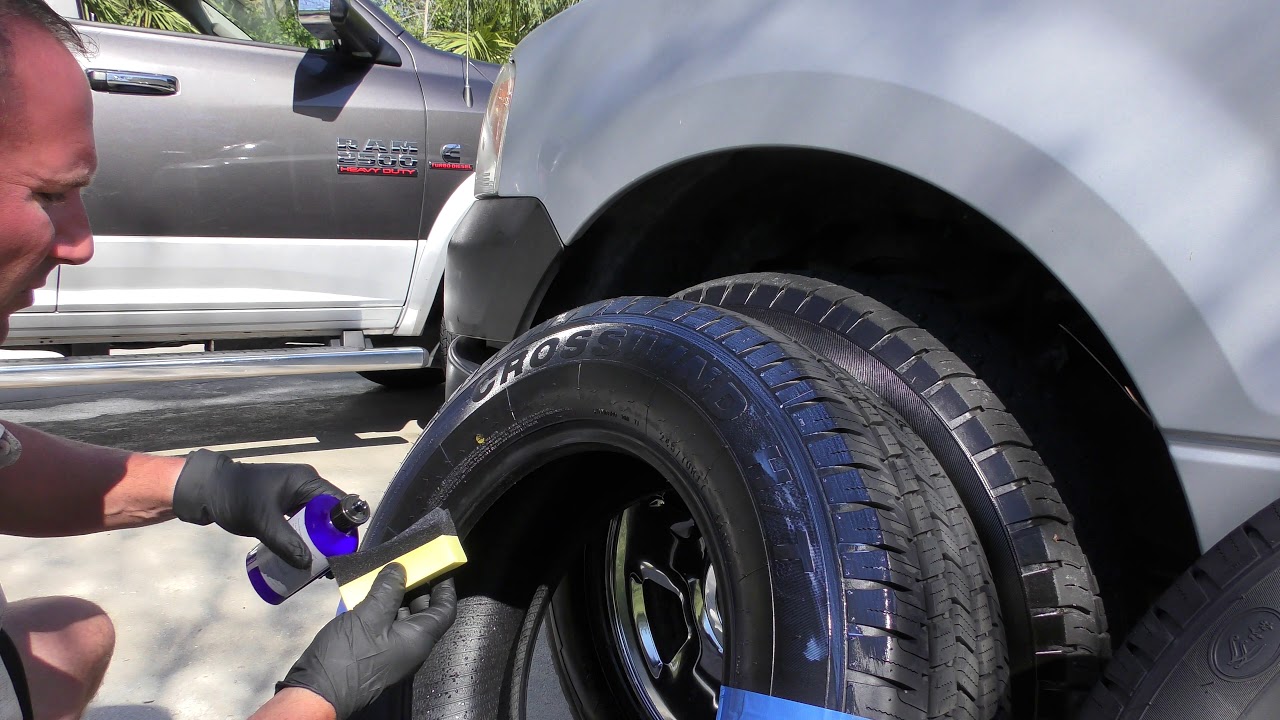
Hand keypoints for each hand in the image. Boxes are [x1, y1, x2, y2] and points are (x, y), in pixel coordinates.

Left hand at [172, 449, 342, 567]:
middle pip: (330, 514)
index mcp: (307, 481)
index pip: (339, 502)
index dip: (347, 526)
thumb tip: (307, 565)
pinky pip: (303, 523)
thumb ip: (286, 542)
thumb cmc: (236, 497)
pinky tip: (304, 556)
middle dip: (333, 539)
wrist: (207, 490)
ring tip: (320, 566)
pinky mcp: (284, 506)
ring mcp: (295, 496)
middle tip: (331, 564)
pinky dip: (306, 538)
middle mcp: (306, 486)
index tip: (345, 550)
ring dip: (320, 541)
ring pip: (317, 521)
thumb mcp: (263, 521)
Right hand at [277, 564, 457, 719]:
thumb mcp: (369, 616)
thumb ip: (387, 590)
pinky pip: (382, 628)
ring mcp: (390, 653)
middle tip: (405, 566)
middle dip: (416, 587)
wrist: (318, 693)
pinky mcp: (372, 655)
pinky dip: (377, 610)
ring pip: (400, 619)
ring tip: (382, 575)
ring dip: (393, 597)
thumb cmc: (349, 656)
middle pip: (422, 612)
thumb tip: (400, 570)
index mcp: (419, 639)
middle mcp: (410, 647)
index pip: (445, 610)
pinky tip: (363, 596)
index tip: (440, 566)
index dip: (445, 587)